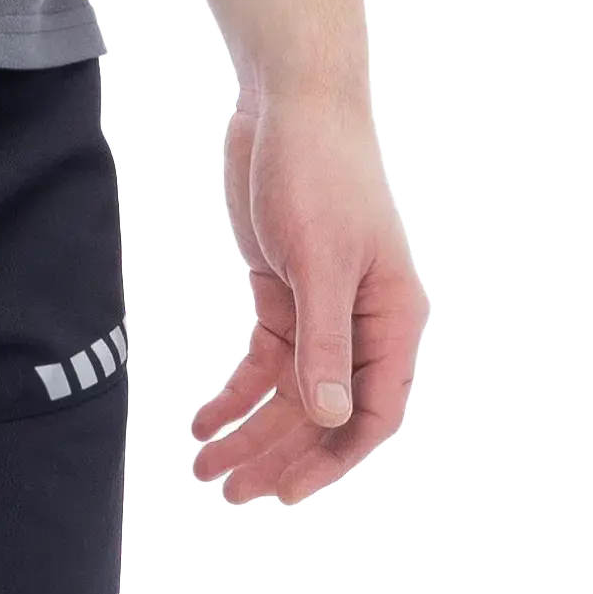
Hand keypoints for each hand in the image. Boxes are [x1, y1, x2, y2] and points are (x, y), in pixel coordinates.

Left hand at [189, 88, 429, 507]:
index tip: (284, 493)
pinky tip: (202, 417)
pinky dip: (235, 392)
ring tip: (204, 468)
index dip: (330, 460)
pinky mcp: (284, 292)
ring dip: (249, 432)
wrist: (289, 99)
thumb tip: (330, 418)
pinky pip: (264, 360)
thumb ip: (325, 341)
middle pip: (321, 413)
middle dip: (276, 455)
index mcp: (391, 322)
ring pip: (288, 394)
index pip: (370, 415)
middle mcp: (361, 325)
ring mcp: (321, 310)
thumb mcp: (319, 259)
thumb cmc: (319, 170)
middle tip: (226, 491)